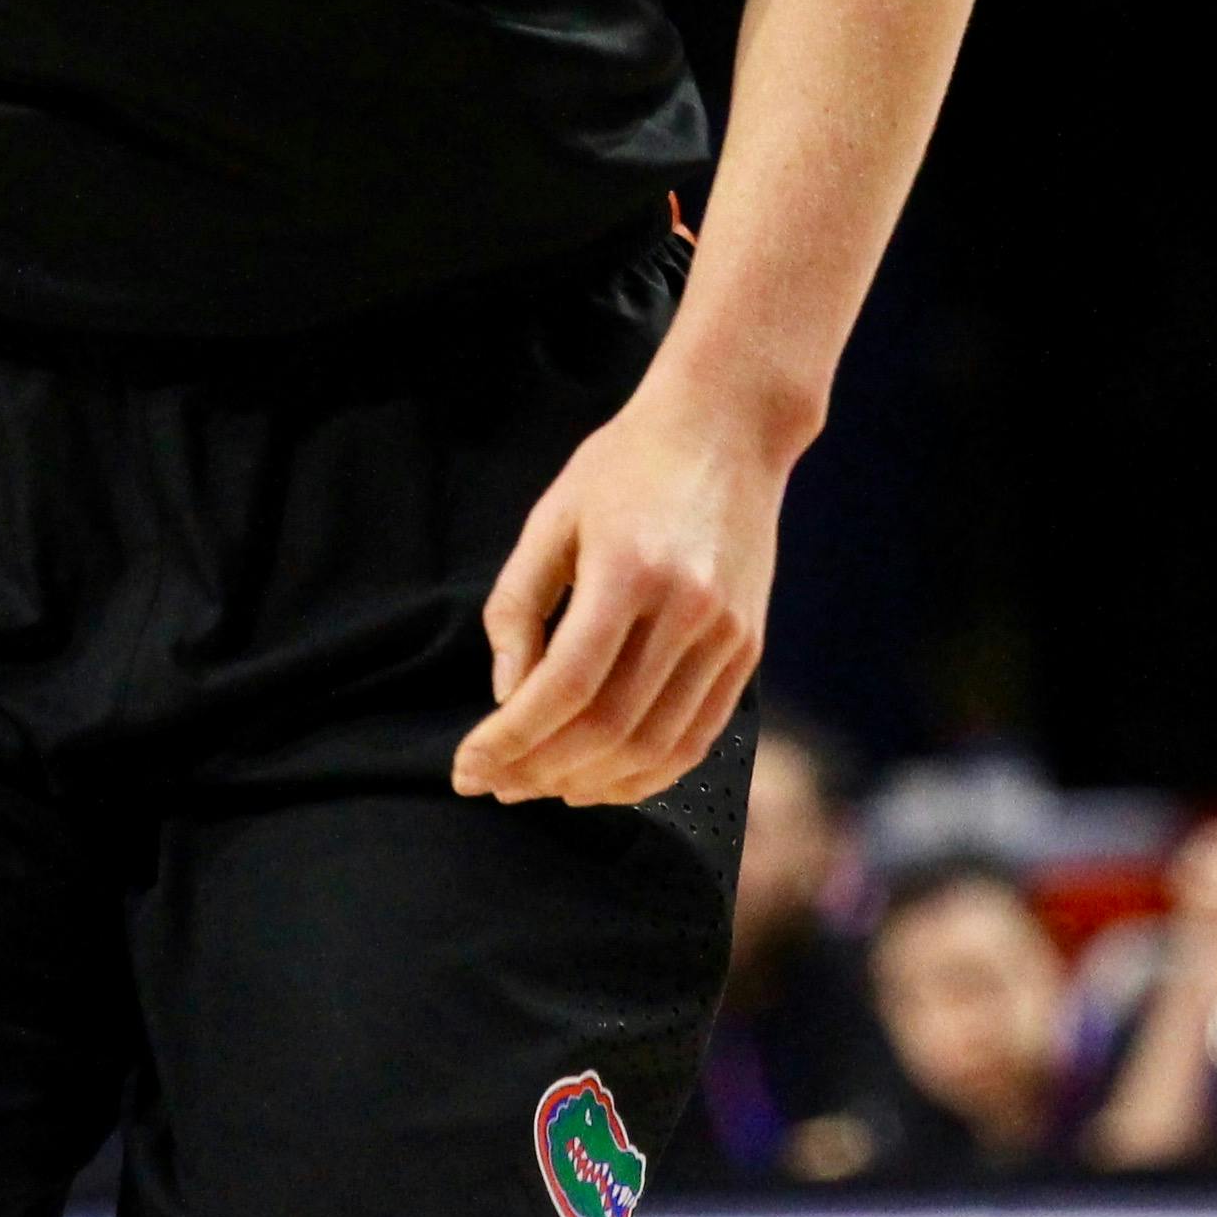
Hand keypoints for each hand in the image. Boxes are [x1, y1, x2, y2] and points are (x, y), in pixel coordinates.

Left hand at [453, 388, 782, 807]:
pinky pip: (698, 738)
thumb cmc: (625, 467)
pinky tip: (601, 780)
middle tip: (492, 783)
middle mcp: (688, 610)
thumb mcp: (552, 517)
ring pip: (655, 747)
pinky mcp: (748, 649)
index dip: (510, 739)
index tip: (467, 767)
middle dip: (539, 769)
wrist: (728, 428)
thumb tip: (505, 697)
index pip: (564, 687)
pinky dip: (647, 774)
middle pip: (607, 728)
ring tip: (537, 787)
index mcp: (629, 570)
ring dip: (590, 783)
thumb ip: (518, 607)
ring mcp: (726, 635)